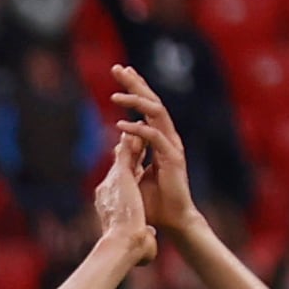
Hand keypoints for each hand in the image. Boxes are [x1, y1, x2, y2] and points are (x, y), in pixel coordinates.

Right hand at [88, 132, 155, 267]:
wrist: (122, 245)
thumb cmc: (130, 250)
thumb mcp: (138, 238)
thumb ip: (143, 235)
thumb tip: (150, 239)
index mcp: (110, 204)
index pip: (120, 183)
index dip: (128, 171)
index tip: (135, 163)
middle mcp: (108, 189)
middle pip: (119, 165)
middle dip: (127, 152)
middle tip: (134, 137)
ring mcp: (112, 181)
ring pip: (122, 154)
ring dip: (130, 141)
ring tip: (138, 126)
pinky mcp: (120, 175)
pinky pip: (127, 151)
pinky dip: (134, 139)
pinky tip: (141, 127)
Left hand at [106, 65, 200, 235]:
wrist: (172, 220)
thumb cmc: (155, 201)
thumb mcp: (135, 174)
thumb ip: (129, 156)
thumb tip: (119, 144)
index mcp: (160, 139)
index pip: (147, 107)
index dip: (135, 89)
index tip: (121, 73)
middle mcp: (168, 138)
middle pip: (152, 102)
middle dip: (135, 84)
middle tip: (118, 68)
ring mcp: (172, 146)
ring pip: (156, 114)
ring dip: (135, 102)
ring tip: (115, 94)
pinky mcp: (173, 158)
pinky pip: (155, 138)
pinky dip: (138, 130)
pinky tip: (121, 125)